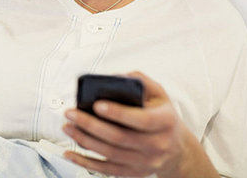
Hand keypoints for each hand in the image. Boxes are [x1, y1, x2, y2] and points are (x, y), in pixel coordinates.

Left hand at [62, 71, 218, 177]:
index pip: (141, 119)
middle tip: (72, 113)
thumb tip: (115, 78)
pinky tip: (70, 153)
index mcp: (164, 122)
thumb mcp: (159, 94)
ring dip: (84, 140)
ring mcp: (145, 161)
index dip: (118, 113)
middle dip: (91, 125)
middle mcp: (156, 144)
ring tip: (68, 127)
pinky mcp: (133, 172)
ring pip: (109, 153)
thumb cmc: (163, 117)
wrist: (178, 149)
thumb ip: (140, 81)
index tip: (97, 104)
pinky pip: (106, 170)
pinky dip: (85, 162)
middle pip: (119, 137)